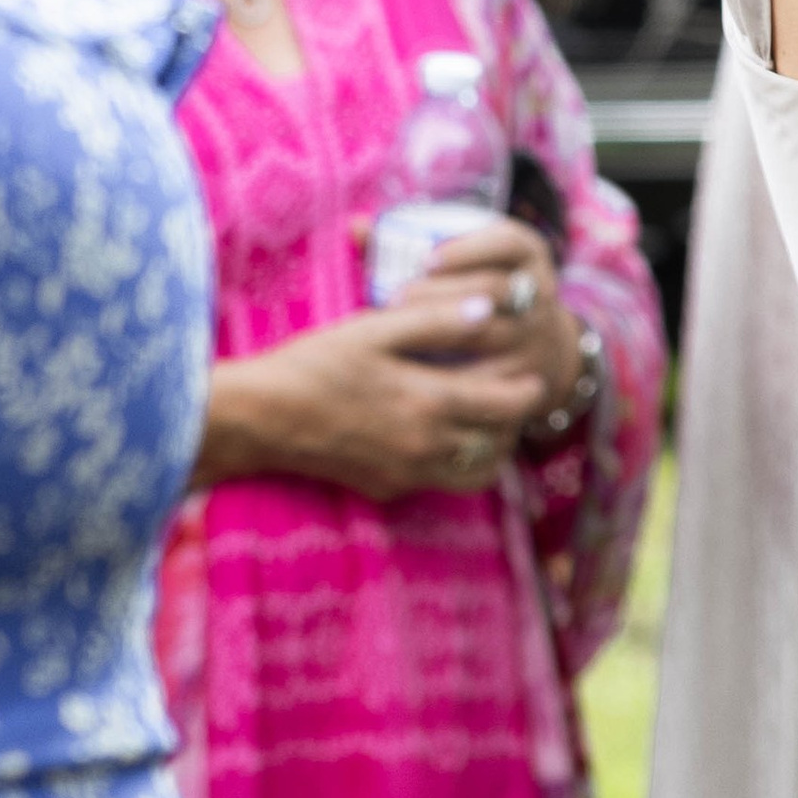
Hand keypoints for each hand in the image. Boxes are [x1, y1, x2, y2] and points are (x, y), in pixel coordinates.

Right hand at [200, 285, 548, 502]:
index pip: (505, 405)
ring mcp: (404, 474)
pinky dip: (455, 463)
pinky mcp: (385, 488)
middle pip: (498, 443)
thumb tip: (490, 310)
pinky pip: (438, 482)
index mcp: (429, 402)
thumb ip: (436, 322)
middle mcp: (424, 447)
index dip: (528, 391)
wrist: (262, 419)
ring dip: (491, 448)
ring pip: (474, 473)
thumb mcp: (376, 330)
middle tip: (518, 397)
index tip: (535, 375)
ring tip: (488, 420)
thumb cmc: (317, 363)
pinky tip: (443, 435)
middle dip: (516, 422)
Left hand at [412, 217, 583, 426]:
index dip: (468, 249)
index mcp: (526, 255)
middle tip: (397, 297)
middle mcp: (537, 292)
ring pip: (489, 333)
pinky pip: (487, 378)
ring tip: (399, 334)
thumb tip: (356, 226)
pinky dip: (451, 375)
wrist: (542, 349)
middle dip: (443, 292)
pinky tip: (415, 372)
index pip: (507, 242)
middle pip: (493, 288)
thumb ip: (414, 244)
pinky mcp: (523, 378)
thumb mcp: (472, 261)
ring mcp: (532, 336)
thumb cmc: (481, 293)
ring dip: (441, 333)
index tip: (426, 258)